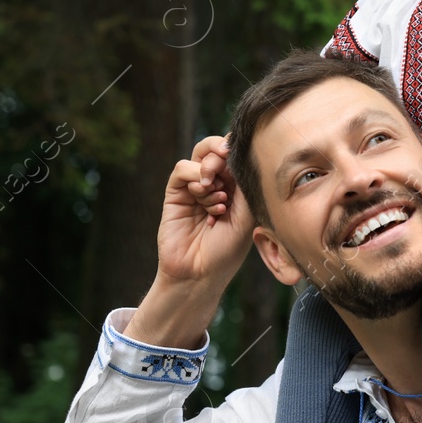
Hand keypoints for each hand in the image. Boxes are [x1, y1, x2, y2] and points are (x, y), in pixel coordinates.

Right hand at [155, 135, 254, 291]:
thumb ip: (243, 184)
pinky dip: (194, 176)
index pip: (236, 156)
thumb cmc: (226, 251)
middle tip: (224, 165)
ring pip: (199, 154)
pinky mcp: (175, 194)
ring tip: (218, 196)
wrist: (199, 274)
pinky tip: (205, 197)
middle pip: (216, 148)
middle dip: (221, 153)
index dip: (237, 149)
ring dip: (210, 169)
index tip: (241, 152)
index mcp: (236, 188)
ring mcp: (194, 188)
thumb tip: (238, 155)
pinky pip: (182, 170)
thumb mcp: (246, 216)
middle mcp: (215, 184)